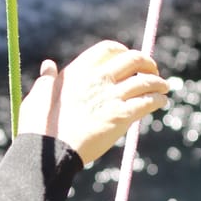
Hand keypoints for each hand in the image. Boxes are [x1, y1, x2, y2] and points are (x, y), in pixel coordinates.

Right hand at [18, 40, 169, 162]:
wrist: (48, 151)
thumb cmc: (38, 126)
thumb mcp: (38, 96)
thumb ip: (46, 80)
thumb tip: (48, 66)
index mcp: (78, 71)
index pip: (108, 49)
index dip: (122, 51)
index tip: (127, 58)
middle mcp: (97, 78)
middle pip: (133, 59)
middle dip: (146, 63)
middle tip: (151, 71)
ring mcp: (111, 96)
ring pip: (145, 81)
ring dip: (158, 83)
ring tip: (162, 88)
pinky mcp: (120, 116)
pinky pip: (147, 102)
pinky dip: (157, 100)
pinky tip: (159, 103)